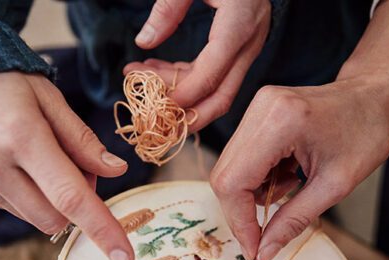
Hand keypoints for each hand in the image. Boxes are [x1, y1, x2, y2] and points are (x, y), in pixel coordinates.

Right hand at [0, 72, 133, 259]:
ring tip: (45, 161)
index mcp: (21, 137)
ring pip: (35, 218)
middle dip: (77, 205)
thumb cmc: (8, 84)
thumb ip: (83, 141)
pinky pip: (15, 209)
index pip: (70, 196)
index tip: (125, 257)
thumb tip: (117, 172)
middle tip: (78, 168)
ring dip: (53, 202)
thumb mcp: (51, 100)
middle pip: (55, 218)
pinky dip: (31, 196)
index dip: (101, 228)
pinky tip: (21, 165)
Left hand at [124, 0, 270, 130]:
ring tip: (140, 82)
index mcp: (239, 25)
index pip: (211, 75)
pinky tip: (155, 71)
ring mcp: (247, 47)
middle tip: (152, 119)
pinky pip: (214, 75)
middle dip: (186, 115)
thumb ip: (168, 7)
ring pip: (217, 91)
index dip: (181, 95)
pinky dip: (185, 79)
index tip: (151, 102)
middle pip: (221, 97)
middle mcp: (248, 42)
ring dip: (179, 95)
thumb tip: (144, 42)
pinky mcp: (241, 47)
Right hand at [210, 74, 388, 259]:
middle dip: (241, 212)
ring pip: (230, 168)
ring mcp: (256, 108)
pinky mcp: (258, 113)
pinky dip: (258, 179)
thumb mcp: (334, 186)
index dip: (239, 221)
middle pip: (225, 175)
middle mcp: (260, 110)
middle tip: (263, 237)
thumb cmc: (367, 134)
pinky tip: (287, 176)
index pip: (234, 181)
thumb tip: (263, 252)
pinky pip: (242, 157)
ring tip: (290, 191)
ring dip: (251, 195)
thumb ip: (293, 220)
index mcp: (280, 122)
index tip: (254, 250)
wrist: (377, 96)